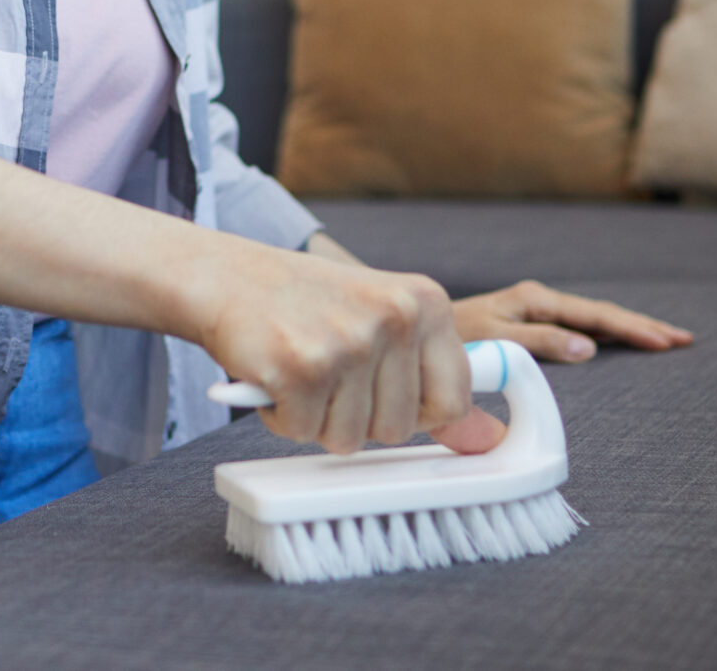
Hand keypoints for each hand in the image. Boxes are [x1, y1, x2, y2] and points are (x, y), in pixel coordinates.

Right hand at [190, 240, 504, 457]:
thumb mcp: (383, 324)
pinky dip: (282, 416)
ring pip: (350, 438)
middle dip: (357, 416)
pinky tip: (275, 374)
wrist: (227, 277)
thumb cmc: (308, 304)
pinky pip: (303, 432)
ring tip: (302, 367)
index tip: (381, 389)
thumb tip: (489, 440)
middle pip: (399, 429)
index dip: (414, 410)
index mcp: (425, 302)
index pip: (453, 401)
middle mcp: (393, 317)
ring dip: (317, 417)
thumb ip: (434, 380)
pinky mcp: (299, 367)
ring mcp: (347, 342)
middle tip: (329, 369)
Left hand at [451, 279, 692, 362]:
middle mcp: (541, 300)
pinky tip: (626, 340)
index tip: (663, 342)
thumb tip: (588, 348)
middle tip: (684, 339)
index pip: (595, 316)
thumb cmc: (454, 337)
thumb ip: (538, 343)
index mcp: (535, 300)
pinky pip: (583, 325)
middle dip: (644, 325)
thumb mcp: (495, 340)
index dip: (631, 329)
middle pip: (603, 313)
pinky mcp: (536, 321)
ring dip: (631, 328)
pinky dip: (611, 332)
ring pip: (596, 318)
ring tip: (668, 339)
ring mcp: (540, 310)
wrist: (424, 329)